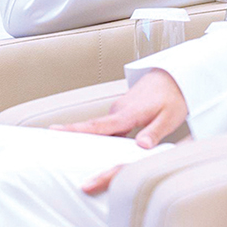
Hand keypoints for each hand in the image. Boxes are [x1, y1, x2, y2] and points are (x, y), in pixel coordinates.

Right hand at [56, 70, 186, 149]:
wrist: (176, 76)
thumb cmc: (174, 96)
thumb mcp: (170, 117)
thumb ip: (154, 133)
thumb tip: (141, 147)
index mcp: (128, 113)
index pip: (98, 125)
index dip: (76, 130)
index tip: (55, 130)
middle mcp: (119, 111)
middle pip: (93, 128)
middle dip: (72, 134)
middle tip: (49, 139)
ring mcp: (119, 110)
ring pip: (101, 129)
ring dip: (89, 138)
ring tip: (72, 150)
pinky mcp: (123, 112)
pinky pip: (109, 126)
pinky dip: (103, 136)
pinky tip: (102, 148)